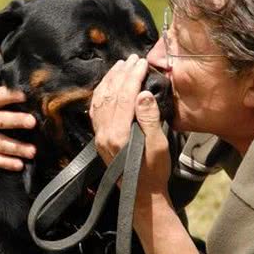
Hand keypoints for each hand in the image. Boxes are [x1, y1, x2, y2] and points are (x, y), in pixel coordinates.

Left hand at [89, 54, 170, 196]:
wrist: (140, 195)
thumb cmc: (154, 171)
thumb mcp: (158, 145)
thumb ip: (149, 119)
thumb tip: (142, 93)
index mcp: (118, 134)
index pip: (124, 97)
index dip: (133, 77)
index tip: (142, 62)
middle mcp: (104, 133)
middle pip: (110, 94)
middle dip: (122, 74)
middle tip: (133, 59)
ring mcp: (99, 136)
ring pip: (100, 100)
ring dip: (110, 80)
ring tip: (120, 65)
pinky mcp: (99, 138)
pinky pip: (96, 109)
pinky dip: (101, 93)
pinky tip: (108, 84)